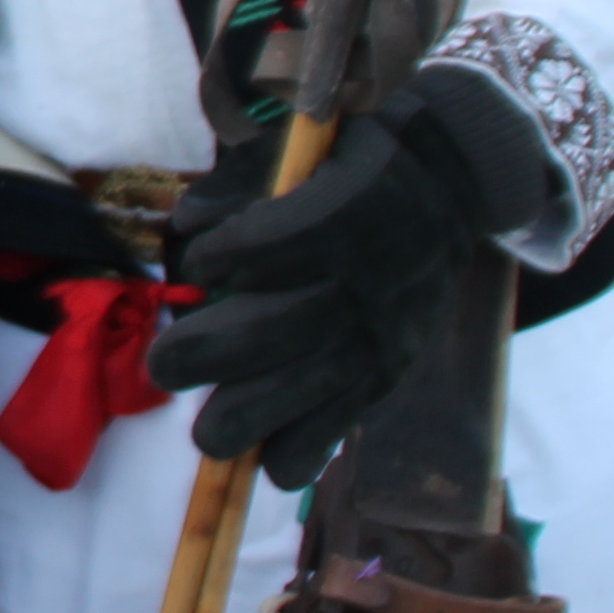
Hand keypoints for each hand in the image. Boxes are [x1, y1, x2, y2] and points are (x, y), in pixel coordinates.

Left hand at [148, 89, 492, 489]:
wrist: (447, 187)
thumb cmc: (348, 166)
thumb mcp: (296, 151)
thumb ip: (234, 186)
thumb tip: (184, 226)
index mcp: (334, 217)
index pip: (262, 249)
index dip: (218, 262)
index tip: (203, 264)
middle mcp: (357, 282)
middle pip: (271, 331)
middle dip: (206, 356)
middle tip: (166, 367)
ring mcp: (376, 333)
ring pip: (305, 390)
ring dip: (246, 420)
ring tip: (207, 435)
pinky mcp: (388, 369)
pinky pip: (344, 423)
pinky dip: (303, 453)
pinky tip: (268, 460)